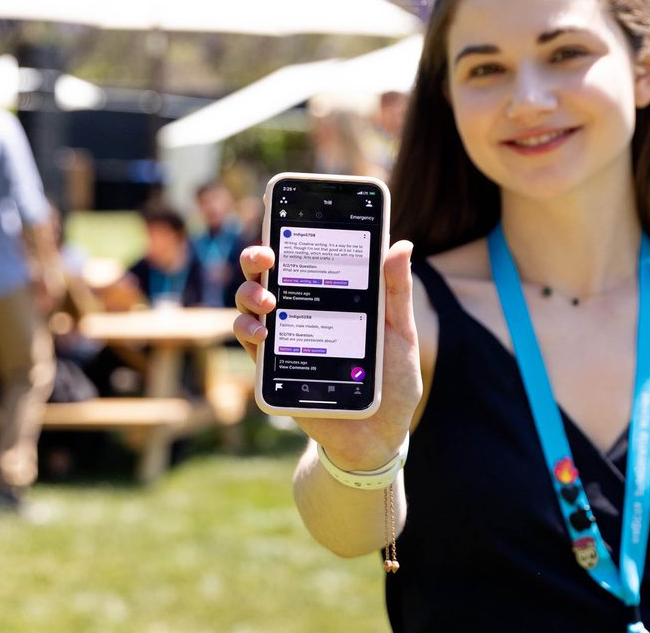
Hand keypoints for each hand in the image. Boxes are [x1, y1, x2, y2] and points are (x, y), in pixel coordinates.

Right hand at [233, 241, 422, 470]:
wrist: (379, 436)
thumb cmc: (392, 382)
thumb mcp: (400, 334)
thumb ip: (397, 293)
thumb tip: (401, 245)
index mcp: (330, 298)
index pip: (303, 258)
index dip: (287, 233)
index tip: (283, 213)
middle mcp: (301, 314)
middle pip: (266, 276)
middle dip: (256, 257)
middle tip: (265, 254)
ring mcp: (284, 342)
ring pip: (248, 308)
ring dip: (250, 296)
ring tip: (267, 299)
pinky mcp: (275, 373)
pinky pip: (253, 349)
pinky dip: (251, 336)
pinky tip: (264, 333)